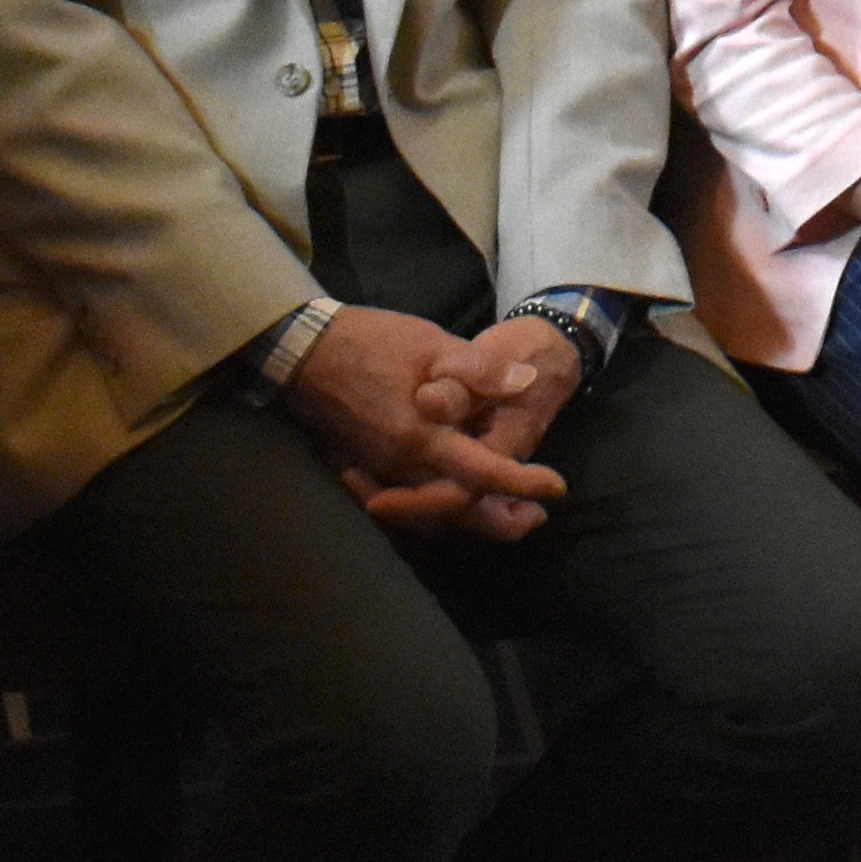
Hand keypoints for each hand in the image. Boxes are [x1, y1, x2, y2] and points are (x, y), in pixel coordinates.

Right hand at [288, 305, 568, 538]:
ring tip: (509, 509)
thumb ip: (480, 369)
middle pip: (457, 510)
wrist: (304, 349)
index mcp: (420, 436)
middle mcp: (400, 465)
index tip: (556, 487)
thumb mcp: (431, 342)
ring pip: (433, 513)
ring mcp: (381, 469)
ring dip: (472, 516)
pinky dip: (440, 507)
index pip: (481, 473)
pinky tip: (459, 494)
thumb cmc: (370, 341)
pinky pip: (410, 502)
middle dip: (500, 519)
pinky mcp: (369, 465)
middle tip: (537, 514)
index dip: (522, 483)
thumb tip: (527, 381)